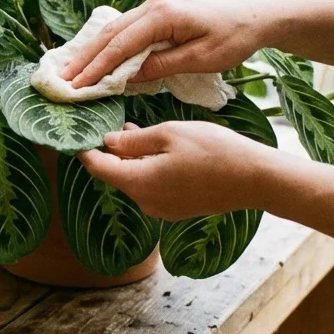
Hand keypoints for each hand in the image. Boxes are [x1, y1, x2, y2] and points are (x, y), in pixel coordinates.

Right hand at [61, 0, 272, 87]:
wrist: (257, 15)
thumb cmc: (235, 37)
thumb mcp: (201, 59)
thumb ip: (162, 66)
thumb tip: (128, 77)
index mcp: (163, 14)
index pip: (120, 44)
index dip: (97, 67)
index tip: (77, 86)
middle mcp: (153, 4)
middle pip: (109, 33)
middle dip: (84, 58)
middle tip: (61, 81)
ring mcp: (155, 5)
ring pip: (114, 30)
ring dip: (92, 52)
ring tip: (71, 72)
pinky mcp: (159, 11)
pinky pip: (126, 29)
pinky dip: (108, 46)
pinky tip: (96, 59)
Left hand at [77, 122, 277, 219]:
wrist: (255, 179)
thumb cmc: (214, 151)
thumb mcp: (169, 134)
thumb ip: (133, 140)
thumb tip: (108, 142)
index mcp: (138, 183)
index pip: (97, 167)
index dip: (85, 150)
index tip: (78, 134)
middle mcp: (145, 202)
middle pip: (115, 175)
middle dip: (111, 151)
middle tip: (113, 124)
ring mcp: (162, 209)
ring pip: (134, 181)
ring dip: (131, 158)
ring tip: (137, 131)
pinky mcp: (177, 209)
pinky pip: (152, 188)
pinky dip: (148, 169)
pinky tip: (159, 151)